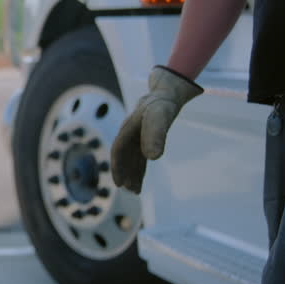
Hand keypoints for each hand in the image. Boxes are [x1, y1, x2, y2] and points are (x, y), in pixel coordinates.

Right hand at [110, 66, 202, 193]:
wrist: (167, 92)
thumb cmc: (162, 104)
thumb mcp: (160, 117)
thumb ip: (156, 135)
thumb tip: (153, 158)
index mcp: (128, 129)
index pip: (119, 150)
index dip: (117, 166)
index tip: (119, 183)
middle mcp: (129, 134)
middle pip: (124, 156)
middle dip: (125, 173)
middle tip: (130, 190)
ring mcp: (136, 136)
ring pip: (131, 158)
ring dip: (132, 173)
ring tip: (135, 190)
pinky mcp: (144, 138)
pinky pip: (139, 156)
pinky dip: (139, 168)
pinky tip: (140, 179)